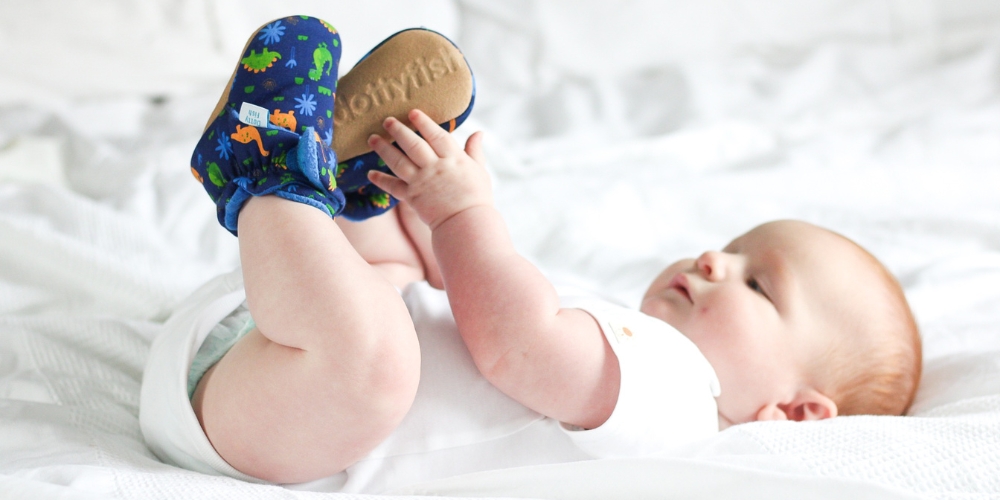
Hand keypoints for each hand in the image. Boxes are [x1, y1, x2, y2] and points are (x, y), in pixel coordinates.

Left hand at [367, 109, 491, 229]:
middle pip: (413, 145)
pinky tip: (370, 174)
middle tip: (386, 120)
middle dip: (398, 130)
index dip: (424, 122)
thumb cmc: (477, 198)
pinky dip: (381, 180)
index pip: (436, 135)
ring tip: (372, 139)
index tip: (412, 112)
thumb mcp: (479, 170)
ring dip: (384, 149)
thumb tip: (478, 133)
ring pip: (398, 161)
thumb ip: (475, 151)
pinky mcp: (412, 197)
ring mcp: (422, 182)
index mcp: (454, 159)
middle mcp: (435, 167)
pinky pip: (393, 187)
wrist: (467, 224)